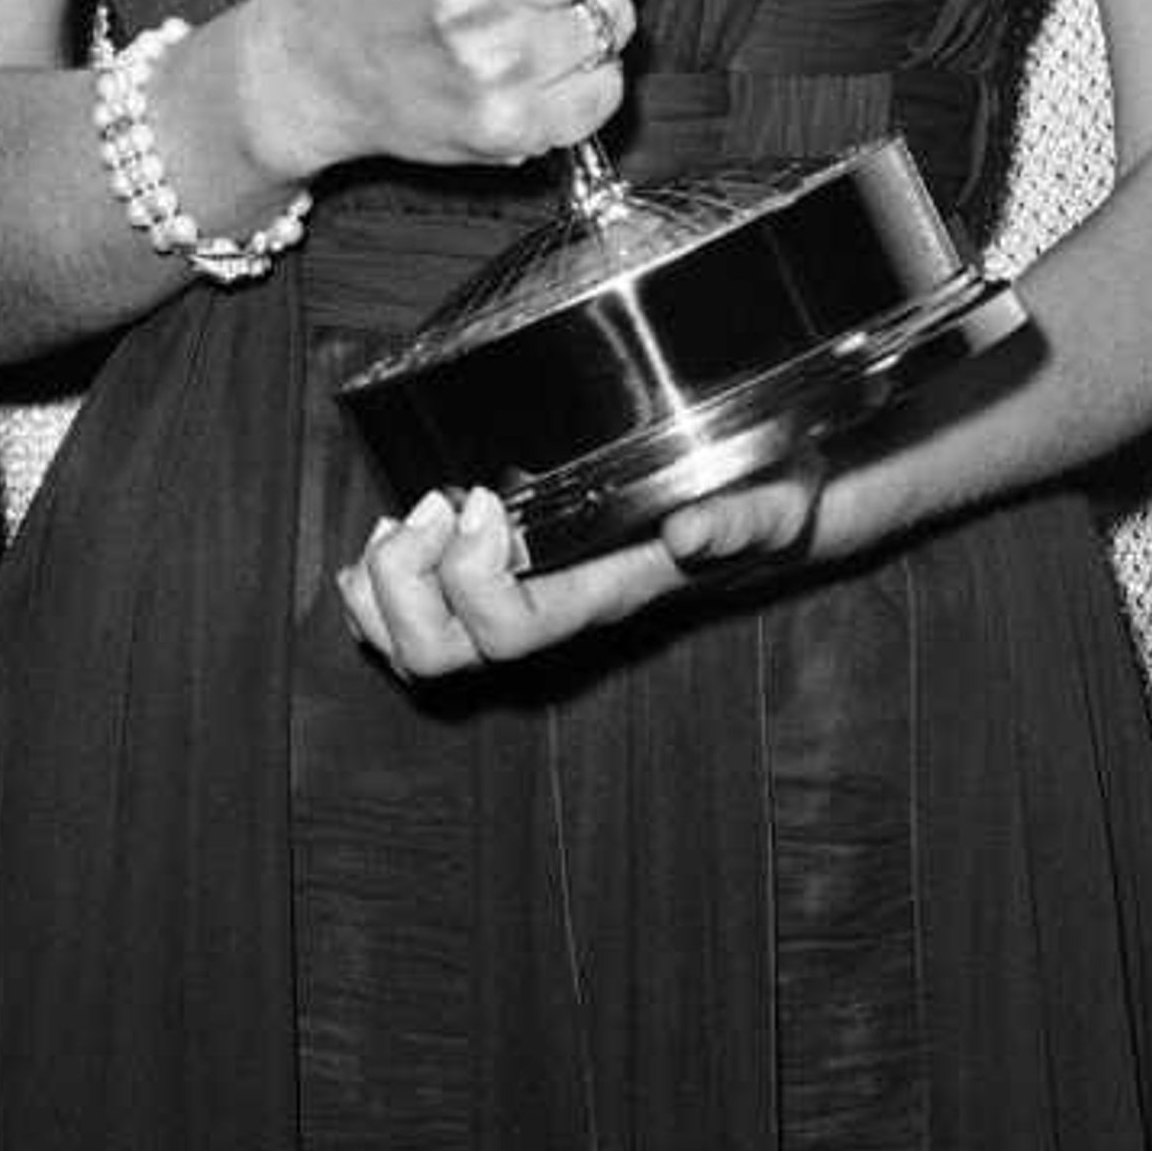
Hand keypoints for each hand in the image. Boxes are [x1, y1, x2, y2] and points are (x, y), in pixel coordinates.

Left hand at [337, 468, 826, 681]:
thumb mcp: (776, 498)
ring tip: (399, 519)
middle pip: (442, 654)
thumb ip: (743, 517)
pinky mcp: (498, 579)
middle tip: (432, 503)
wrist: (767, 502)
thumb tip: (688, 531)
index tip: (483, 496)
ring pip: (415, 648)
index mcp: (604, 594)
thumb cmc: (767, 497)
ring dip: (381, 585)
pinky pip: (409, 619)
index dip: (473, 575)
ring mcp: (518, 603)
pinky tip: (387, 536)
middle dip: (407, 582)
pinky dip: (375, 586)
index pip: (514, 629)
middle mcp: (552, 613)